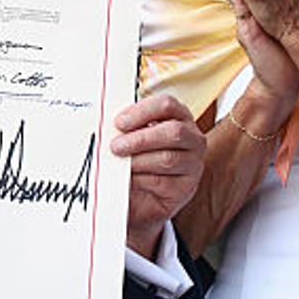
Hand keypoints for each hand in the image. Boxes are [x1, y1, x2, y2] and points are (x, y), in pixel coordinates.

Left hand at [110, 93, 203, 256]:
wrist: (143, 194)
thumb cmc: (136, 155)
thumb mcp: (131, 136)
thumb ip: (124, 128)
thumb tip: (106, 126)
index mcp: (177, 116)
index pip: (166, 105)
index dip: (142, 112)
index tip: (119, 123)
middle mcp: (191, 138)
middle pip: (173, 132)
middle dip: (140, 139)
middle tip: (116, 146)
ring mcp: (192, 163)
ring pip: (167, 158)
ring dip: (137, 161)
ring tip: (120, 163)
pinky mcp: (185, 187)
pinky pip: (162, 182)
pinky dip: (140, 179)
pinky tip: (130, 178)